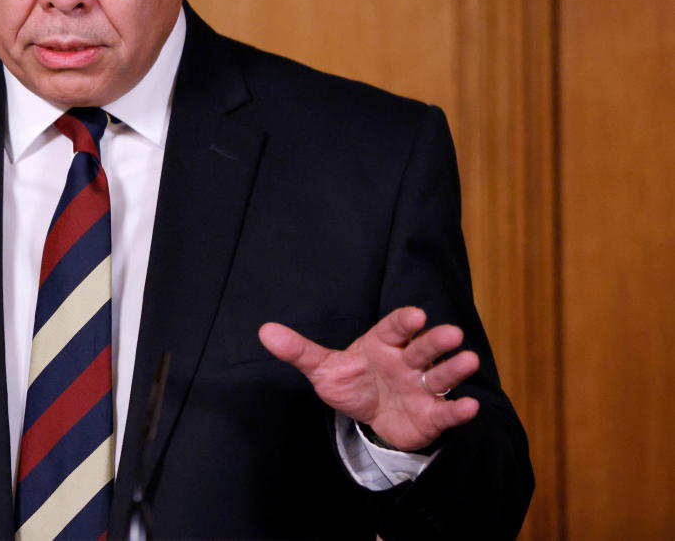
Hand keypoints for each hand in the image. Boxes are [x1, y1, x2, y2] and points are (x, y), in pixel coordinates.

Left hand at [258, 306, 479, 450]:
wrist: (371, 417)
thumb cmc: (352, 382)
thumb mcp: (323, 368)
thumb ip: (298, 350)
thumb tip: (265, 332)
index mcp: (382, 344)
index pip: (395, 328)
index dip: (405, 321)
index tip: (417, 314)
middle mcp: (407, 361)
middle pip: (423, 348)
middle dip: (437, 341)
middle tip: (452, 333)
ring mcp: (422, 387)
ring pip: (441, 375)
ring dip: (454, 369)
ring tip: (468, 361)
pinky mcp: (432, 414)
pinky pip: (446, 411)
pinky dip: (458, 410)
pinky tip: (468, 407)